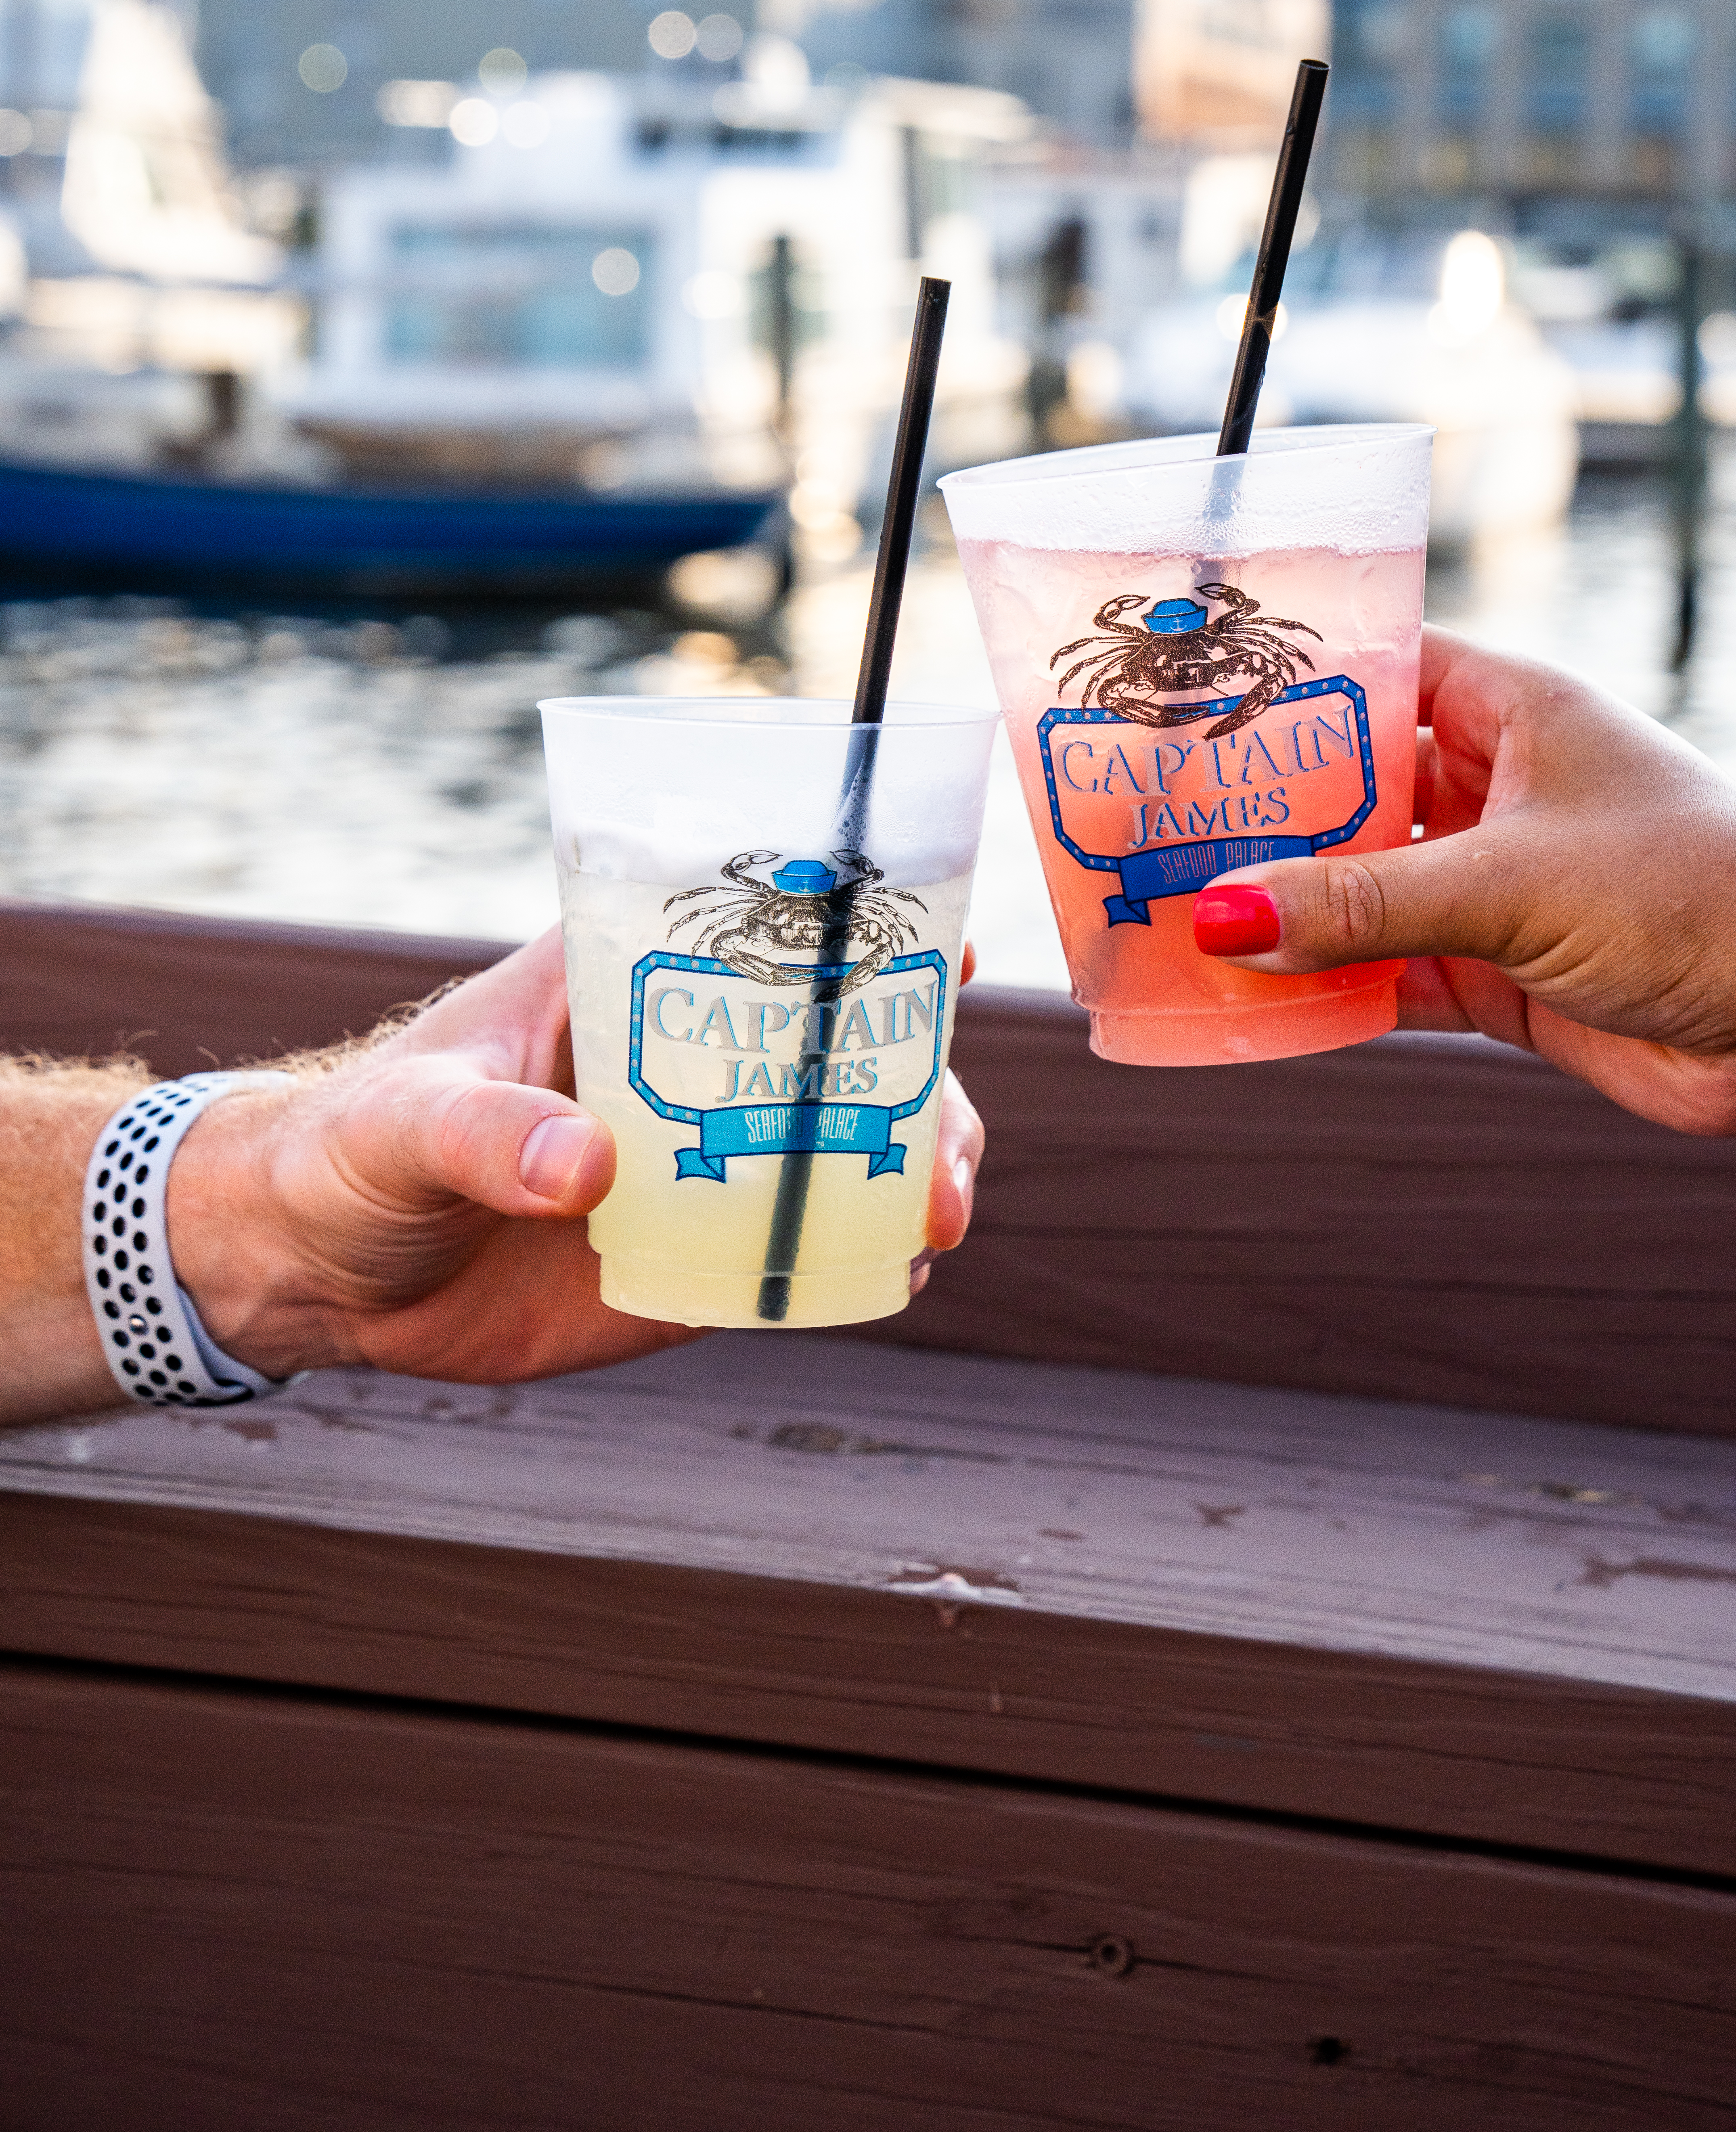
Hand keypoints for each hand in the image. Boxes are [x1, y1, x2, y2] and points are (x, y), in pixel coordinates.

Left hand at [170, 928, 986, 1383]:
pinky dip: (852, 1258)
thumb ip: (487, 1134)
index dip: (860, 933)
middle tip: (946, 1149)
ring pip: (837, 1149)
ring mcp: (696, 1160)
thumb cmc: (348, 1149)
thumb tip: (586, 1167)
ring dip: (907, 1172)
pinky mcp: (686, 1254)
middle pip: (834, 1051)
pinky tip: (894, 1273)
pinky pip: (790, 1250)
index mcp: (624, 985)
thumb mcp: (405, 1122)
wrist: (320, 1270)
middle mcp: (682, 1065)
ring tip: (937, 1221)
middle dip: (915, 1086)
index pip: (756, 932)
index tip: (945, 951)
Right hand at [1192, 626, 1735, 1146]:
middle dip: (1262, 812)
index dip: (1287, 681)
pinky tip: (1252, 995)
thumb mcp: (1507, 883)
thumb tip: (1226, 916)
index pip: (1375, 666)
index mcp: (1509, 711)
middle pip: (1349, 787)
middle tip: (1155, 822)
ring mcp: (1490, 883)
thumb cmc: (1691, 895)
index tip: (1189, 698)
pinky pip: (1383, 970)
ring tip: (1176, 913)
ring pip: (1356, 886)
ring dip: (1284, 908)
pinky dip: (1324, 988)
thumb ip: (1362, 903)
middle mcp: (1493, 787)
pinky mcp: (1494, 972)